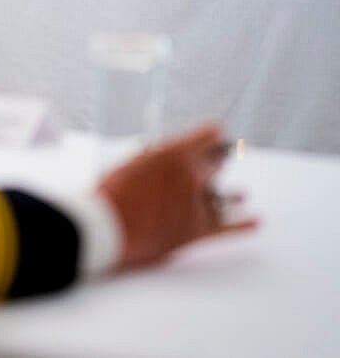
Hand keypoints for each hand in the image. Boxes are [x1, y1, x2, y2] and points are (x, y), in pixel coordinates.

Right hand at [97, 124, 257, 271]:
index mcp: (174, 153)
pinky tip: (257, 220)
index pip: (208, 136)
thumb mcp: (131, 163)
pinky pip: (227, 226)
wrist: (105, 227)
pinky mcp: (197, 231)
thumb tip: (172, 160)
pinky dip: (244, 224)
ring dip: (231, 192)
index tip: (217, 132)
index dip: (213, 134)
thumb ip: (157, 158)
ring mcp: (197, 203)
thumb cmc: (111, 194)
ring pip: (223, 193)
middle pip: (216, 163)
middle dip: (217, 161)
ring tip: (241, 192)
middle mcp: (191, 175)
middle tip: (221, 160)